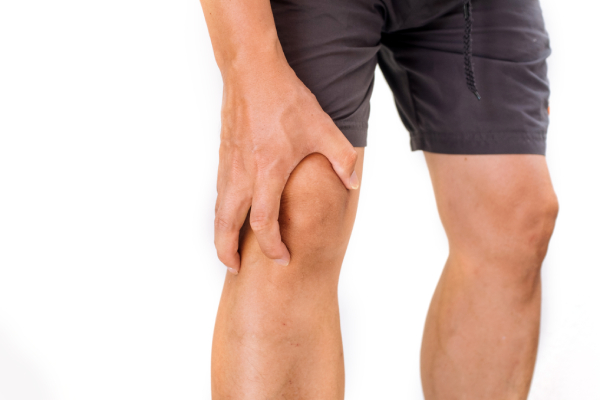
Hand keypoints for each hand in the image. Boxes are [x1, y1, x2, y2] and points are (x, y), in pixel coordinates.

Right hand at [214, 54, 358, 273]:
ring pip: (218, 210)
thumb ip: (342, 158)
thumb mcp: (322, 128)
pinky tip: (231, 216)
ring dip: (220, 234)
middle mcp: (243, 173)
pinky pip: (219, 194)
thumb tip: (352, 183)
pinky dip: (221, 213)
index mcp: (268, 170)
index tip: (283, 257)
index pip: (264, 222)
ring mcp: (229, 166)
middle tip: (235, 268)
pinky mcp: (224, 157)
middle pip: (225, 224)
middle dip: (227, 251)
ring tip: (228, 250)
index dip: (273, 246)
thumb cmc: (284, 99)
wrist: (252, 72)